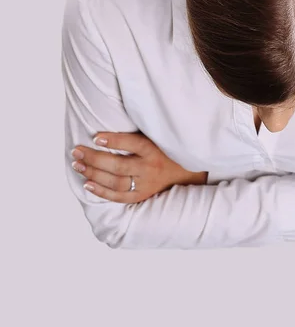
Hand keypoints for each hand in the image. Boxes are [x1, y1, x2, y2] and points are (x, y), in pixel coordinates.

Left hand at [71, 131, 207, 202]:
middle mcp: (149, 168)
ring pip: (115, 181)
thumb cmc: (165, 152)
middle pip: (118, 166)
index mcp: (154, 150)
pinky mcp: (141, 195)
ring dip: (93, 174)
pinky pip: (119, 196)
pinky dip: (102, 191)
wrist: (185, 174)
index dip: (113, 141)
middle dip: (94, 158)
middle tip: (77, 151)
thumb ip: (136, 135)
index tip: (95, 137)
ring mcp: (145, 184)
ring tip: (78, 165)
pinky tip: (87, 183)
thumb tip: (107, 130)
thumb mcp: (156, 138)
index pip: (132, 144)